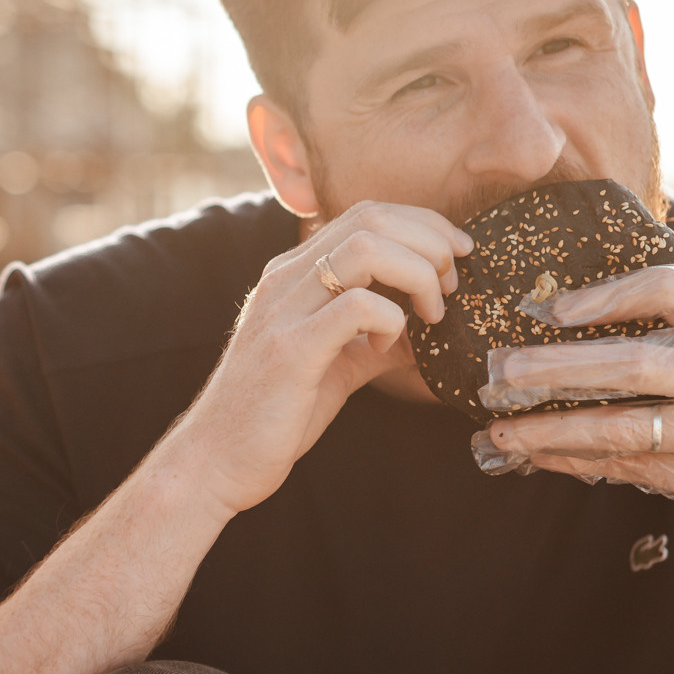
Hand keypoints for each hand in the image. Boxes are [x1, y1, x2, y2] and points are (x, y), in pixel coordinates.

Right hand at [182, 202, 472, 516]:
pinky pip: (357, 308)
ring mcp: (283, 310)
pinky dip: (391, 321)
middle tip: (451, 286)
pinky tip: (387, 350)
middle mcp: (284, 279)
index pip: (366, 214)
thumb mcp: (336, 365)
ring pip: (366, 249)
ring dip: (417, 274)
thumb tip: (428, 331)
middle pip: (371, 218)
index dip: (423, 224)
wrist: (217, 459)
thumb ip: (376, 340)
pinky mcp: (290, 350)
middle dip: (430, 242)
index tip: (456, 256)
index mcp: (293, 274)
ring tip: (431, 313)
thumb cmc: (275, 415)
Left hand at [478, 265, 673, 555]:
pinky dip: (572, 461)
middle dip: (557, 367)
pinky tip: (534, 456)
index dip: (606, 295)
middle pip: (630, 363)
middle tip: (503, 369)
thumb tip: (579, 315)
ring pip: (617, 428)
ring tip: (500, 429)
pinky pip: (622, 467)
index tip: (553, 310)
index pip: (667, 290)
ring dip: (549, 429)